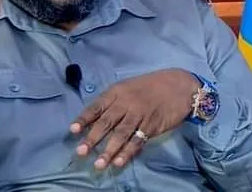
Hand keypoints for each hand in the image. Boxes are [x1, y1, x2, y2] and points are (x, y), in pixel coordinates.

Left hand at [70, 69, 200, 169]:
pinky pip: (137, 140)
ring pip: (120, 134)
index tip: (72, 130)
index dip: (84, 118)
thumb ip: (112, 101)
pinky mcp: (151, 125)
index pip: (97, 106)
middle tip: (80, 152)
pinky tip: (119, 162)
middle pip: (106, 122)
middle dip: (92, 138)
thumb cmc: (151, 86)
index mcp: (117, 92)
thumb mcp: (128, 87)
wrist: (180, 86)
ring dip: (109, 151)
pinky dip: (128, 152)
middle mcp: (126, 103)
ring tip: (98, 164)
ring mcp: (139, 114)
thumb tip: (94, 119)